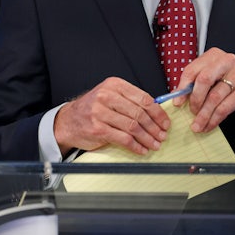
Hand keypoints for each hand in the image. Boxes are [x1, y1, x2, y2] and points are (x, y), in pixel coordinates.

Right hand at [54, 77, 169, 155]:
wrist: (68, 121)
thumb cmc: (92, 110)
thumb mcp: (110, 97)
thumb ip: (129, 101)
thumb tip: (157, 113)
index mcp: (114, 85)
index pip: (143, 98)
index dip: (158, 113)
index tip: (165, 123)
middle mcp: (106, 96)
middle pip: (139, 113)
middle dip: (154, 127)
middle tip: (162, 136)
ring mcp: (100, 112)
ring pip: (133, 127)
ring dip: (147, 138)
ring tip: (155, 144)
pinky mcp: (97, 129)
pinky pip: (123, 138)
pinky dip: (135, 146)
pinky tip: (141, 149)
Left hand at [176, 47, 234, 132]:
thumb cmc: (234, 84)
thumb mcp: (215, 78)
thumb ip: (197, 83)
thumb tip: (177, 96)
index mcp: (214, 56)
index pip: (192, 69)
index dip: (182, 87)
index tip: (177, 102)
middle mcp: (227, 61)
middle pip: (203, 80)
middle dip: (194, 100)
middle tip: (191, 112)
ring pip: (214, 97)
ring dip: (204, 115)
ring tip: (198, 125)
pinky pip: (225, 107)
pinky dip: (214, 119)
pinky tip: (209, 125)